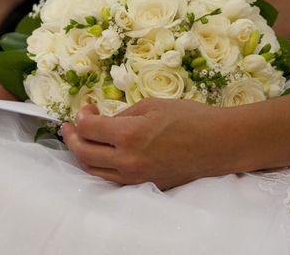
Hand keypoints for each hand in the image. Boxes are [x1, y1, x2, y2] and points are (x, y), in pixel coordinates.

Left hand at [61, 99, 233, 189]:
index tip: (88, 108)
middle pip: (83, 152)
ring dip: (82, 153)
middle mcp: (127, 160)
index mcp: (128, 135)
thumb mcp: (152, 105)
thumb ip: (124, 114)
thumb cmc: (189, 118)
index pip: (88, 129)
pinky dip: (100, 166)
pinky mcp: (144, 185)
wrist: (217, 144)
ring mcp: (135, 177)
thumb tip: (106, 121)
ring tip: (82, 140)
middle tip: (71, 126)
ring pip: (93, 170)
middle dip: (72, 137)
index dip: (81, 116)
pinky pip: (111, 179)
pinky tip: (102, 155)